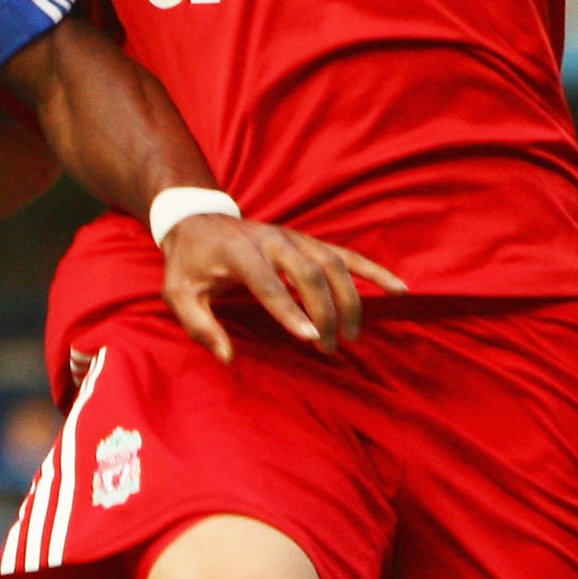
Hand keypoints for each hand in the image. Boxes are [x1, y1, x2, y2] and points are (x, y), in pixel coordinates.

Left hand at [162, 213, 405, 363]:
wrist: (198, 221)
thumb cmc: (189, 264)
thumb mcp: (177, 294)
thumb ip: (199, 326)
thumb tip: (227, 357)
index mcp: (240, 252)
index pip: (270, 284)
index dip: (290, 311)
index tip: (309, 339)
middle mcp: (273, 240)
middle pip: (310, 273)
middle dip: (324, 312)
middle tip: (327, 348)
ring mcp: (295, 238)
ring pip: (334, 265)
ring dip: (349, 300)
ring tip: (352, 336)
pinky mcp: (309, 241)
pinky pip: (348, 256)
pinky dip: (375, 272)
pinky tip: (399, 290)